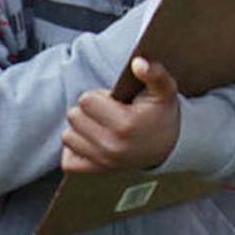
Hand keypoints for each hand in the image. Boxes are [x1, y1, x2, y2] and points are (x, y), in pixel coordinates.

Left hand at [61, 57, 180, 174]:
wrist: (167, 146)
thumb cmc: (161, 114)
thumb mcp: (164, 90)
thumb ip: (154, 73)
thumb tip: (137, 62)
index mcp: (125, 125)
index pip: (85, 100)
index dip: (98, 96)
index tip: (114, 102)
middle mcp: (111, 146)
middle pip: (73, 116)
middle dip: (88, 111)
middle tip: (108, 114)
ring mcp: (102, 162)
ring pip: (67, 137)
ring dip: (80, 129)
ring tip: (101, 127)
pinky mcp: (95, 171)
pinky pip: (67, 162)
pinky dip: (75, 151)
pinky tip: (91, 143)